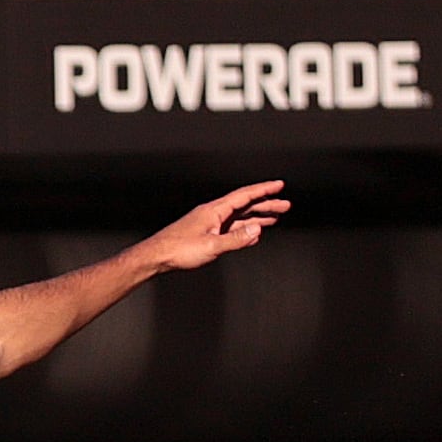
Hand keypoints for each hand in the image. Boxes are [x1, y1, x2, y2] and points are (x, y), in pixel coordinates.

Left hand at [140, 181, 290, 273]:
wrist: (157, 256)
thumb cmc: (178, 250)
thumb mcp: (211, 246)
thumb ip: (235, 239)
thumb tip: (256, 232)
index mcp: (215, 210)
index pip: (244, 196)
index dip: (263, 190)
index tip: (279, 186)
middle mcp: (213, 213)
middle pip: (245, 205)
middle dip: (266, 204)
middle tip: (285, 205)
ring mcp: (210, 223)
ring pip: (239, 217)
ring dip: (257, 217)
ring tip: (274, 218)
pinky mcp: (206, 234)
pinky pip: (231, 229)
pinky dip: (244, 230)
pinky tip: (252, 234)